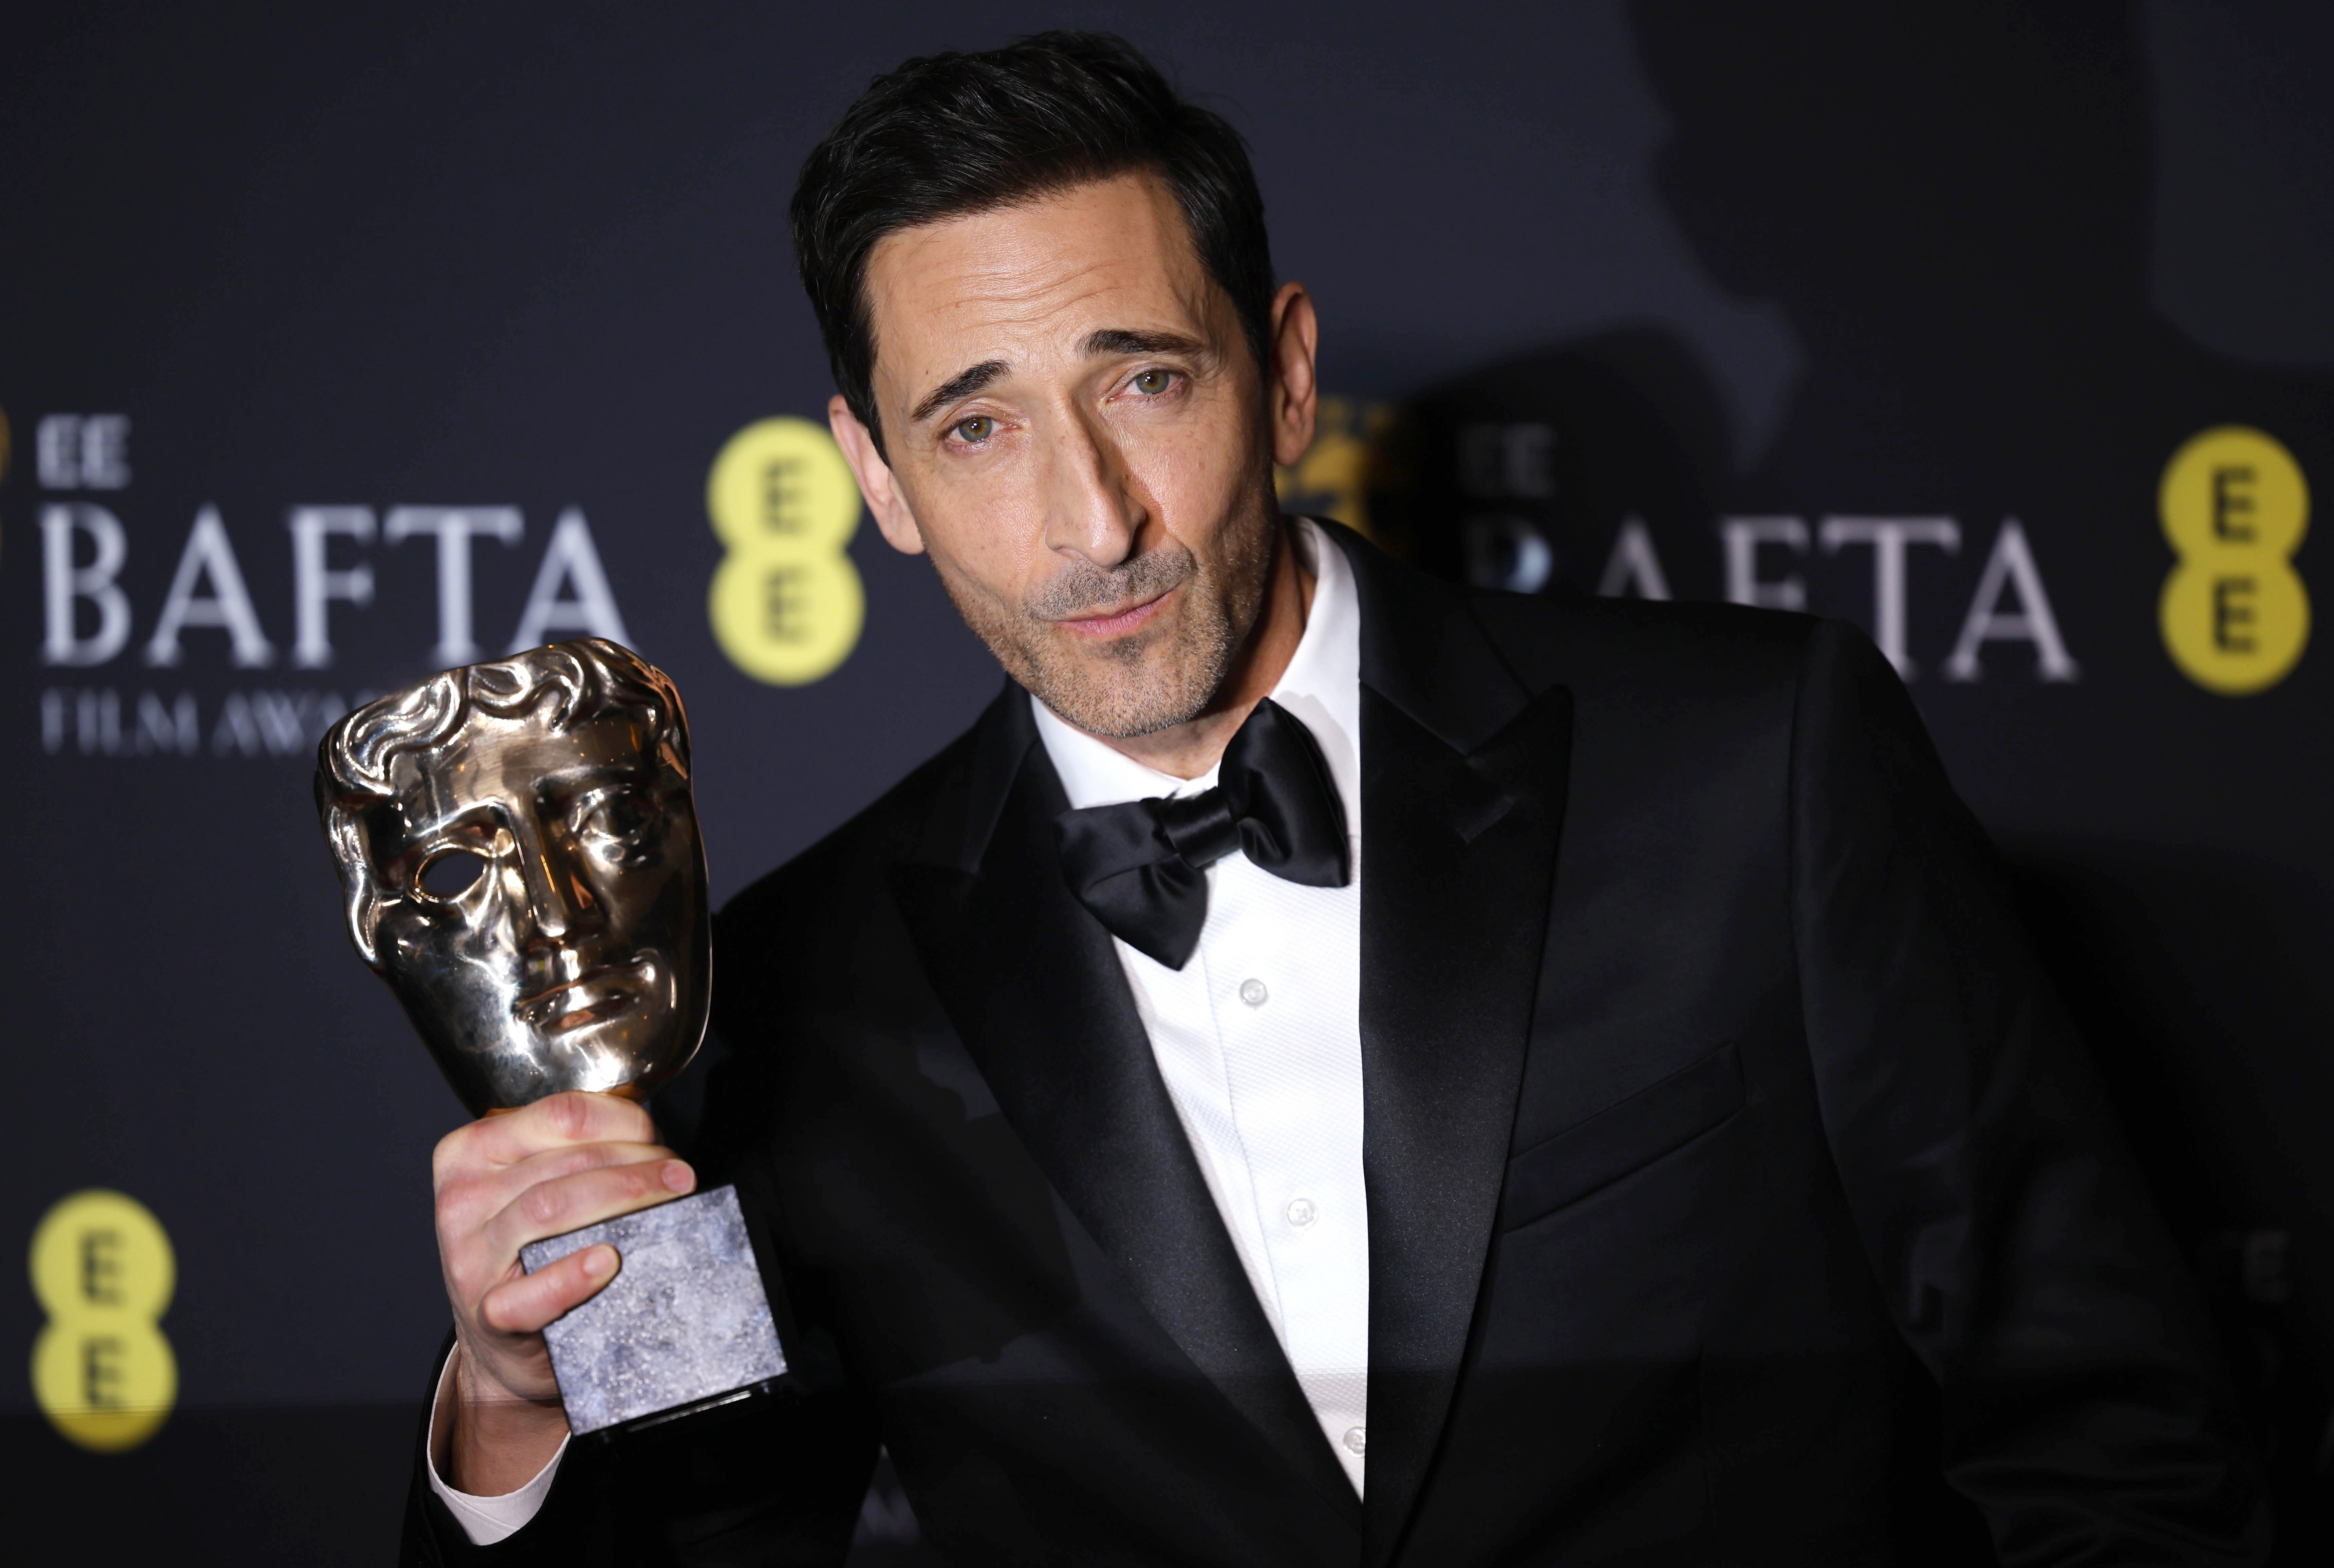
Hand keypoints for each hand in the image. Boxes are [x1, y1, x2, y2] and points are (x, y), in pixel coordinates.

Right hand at [430, 1090, 695, 1492]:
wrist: (500, 1335)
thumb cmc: (529, 1245)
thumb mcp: (533, 1181)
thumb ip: (575, 1151)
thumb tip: (650, 1136)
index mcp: (471, 1151)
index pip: (559, 1115)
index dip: (622, 1120)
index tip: (658, 1136)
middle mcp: (462, 1199)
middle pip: (564, 1161)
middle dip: (635, 1161)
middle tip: (681, 1175)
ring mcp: (470, 1258)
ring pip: (549, 1207)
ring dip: (623, 1197)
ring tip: (671, 1199)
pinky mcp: (487, 1315)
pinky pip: (528, 1296)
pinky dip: (570, 1278)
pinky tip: (607, 1263)